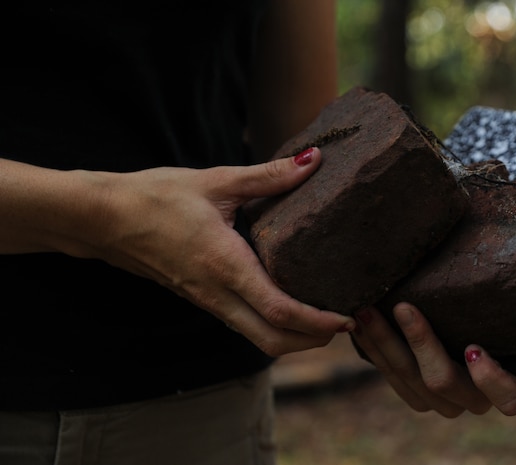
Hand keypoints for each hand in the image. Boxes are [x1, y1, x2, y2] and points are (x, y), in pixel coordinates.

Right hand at [37, 148, 353, 355]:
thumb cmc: (155, 197)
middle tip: (343, 323)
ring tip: (323, 318)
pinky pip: (242, 324)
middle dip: (311, 340)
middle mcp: (216, 292)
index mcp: (224, 264)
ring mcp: (206, 300)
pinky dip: (271, 326)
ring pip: (256, 338)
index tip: (346, 317)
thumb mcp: (215, 181)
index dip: (316, 321)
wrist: (103, 218)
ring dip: (293, 338)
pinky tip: (287, 303)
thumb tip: (313, 160)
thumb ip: (268, 175)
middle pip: (271, 340)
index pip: (278, 310)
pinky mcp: (201, 298)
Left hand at [351, 303, 515, 416]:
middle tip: (402, 307)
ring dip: (385, 342)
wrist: (467, 321)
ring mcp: (444, 403)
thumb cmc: (498, 306)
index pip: (511, 398)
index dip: (491, 379)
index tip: (473, 348)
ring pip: (409, 379)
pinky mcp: (417, 398)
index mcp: (511, 386)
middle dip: (419, 343)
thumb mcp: (508, 300)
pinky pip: (392, 378)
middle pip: (442, 382)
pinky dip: (375, 348)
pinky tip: (360, 322)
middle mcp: (476, 400)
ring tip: (368, 309)